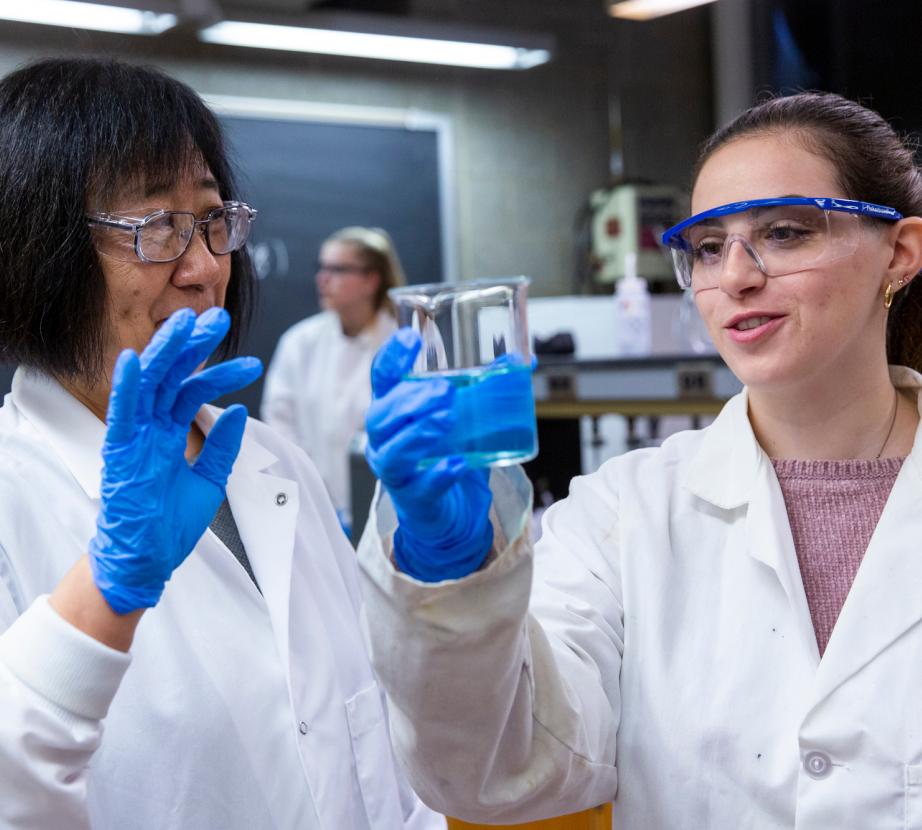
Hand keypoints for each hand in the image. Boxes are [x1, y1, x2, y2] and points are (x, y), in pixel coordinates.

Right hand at [88, 307, 262, 613]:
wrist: (148, 558)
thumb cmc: (172, 524)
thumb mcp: (211, 479)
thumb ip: (223, 446)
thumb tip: (241, 410)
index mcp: (168, 433)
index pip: (194, 391)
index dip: (221, 373)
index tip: (252, 363)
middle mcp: (151, 429)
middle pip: (173, 376)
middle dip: (195, 346)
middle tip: (220, 318)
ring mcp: (135, 437)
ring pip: (150, 383)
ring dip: (167, 351)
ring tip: (189, 323)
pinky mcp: (120, 452)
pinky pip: (121, 413)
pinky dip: (126, 386)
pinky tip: (134, 358)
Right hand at [365, 328, 492, 581]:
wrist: (450, 510)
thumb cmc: (447, 454)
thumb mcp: (465, 418)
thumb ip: (487, 389)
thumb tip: (523, 360)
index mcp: (394, 410)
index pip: (382, 379)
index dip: (391, 358)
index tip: (411, 338)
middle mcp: (386, 439)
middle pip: (382, 415)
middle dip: (411, 400)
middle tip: (446, 391)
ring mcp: (396, 470)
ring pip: (393, 451)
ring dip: (419, 433)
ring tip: (447, 420)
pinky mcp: (413, 498)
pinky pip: (420, 487)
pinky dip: (438, 475)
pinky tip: (457, 464)